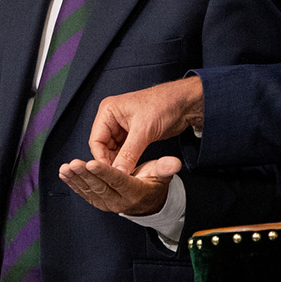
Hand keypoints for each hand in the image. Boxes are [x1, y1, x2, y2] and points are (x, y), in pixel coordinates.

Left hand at [59, 156, 181, 214]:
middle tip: (73, 164)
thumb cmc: (154, 184)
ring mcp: (107, 204)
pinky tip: (65, 174)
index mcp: (134, 192)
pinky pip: (84, 193)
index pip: (117, 181)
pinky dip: (73, 184)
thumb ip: (166, 168)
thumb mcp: (162, 175)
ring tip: (66, 168)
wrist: (148, 204)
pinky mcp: (99, 202)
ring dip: (76, 179)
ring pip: (89, 191)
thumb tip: (174, 163)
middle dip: (85, 175)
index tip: (92, 162)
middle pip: (100, 186)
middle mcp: (119, 201)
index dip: (104, 172)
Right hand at [90, 76, 204, 173]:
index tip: (109, 175)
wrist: (185, 103)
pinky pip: (124, 151)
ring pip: (113, 151)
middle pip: (103, 147)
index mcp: (108, 111)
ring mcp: (122, 127)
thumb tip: (118, 173)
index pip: (96, 141)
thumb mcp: (144, 131)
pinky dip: (127, 161)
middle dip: (110, 162)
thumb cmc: (164, 105)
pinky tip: (131, 171)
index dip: (101, 159)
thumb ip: (129, 153)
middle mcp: (112, 119)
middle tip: (118, 178)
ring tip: (126, 176)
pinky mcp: (133, 135)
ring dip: (119, 163)